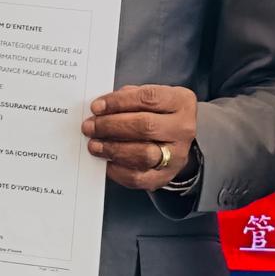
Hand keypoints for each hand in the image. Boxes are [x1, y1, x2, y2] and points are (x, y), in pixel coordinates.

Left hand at [82, 85, 196, 190]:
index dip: (119, 102)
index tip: (97, 107)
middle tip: (90, 127)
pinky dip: (118, 170)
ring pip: (142, 154)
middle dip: (111, 126)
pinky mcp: (165, 176)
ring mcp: (177, 155)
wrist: (176, 141)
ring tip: (95, 145)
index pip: (148, 98)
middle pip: (145, 126)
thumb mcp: (150, 98)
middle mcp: (183, 128)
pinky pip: (138, 177)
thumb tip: (101, 109)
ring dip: (113, 149)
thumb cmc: (157, 114)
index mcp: (181, 102)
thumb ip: (128, 98)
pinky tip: (106, 162)